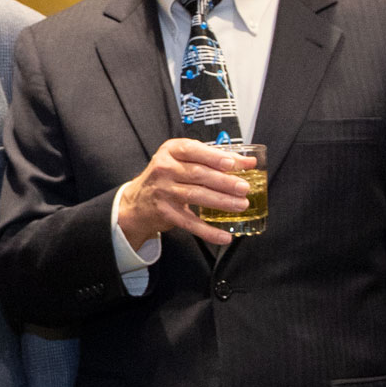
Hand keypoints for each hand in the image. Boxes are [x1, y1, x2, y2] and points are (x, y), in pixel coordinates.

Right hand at [115, 139, 253, 249]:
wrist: (138, 201)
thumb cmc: (167, 176)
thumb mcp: (183, 160)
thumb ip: (212, 158)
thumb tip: (247, 162)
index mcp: (171, 151)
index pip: (194, 150)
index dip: (214, 157)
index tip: (233, 164)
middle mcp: (164, 169)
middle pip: (198, 174)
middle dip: (224, 182)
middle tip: (244, 188)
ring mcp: (163, 191)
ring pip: (196, 196)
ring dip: (221, 201)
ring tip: (241, 205)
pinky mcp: (165, 212)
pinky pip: (190, 223)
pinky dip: (208, 231)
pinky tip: (223, 235)